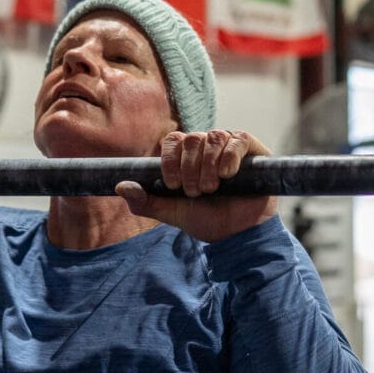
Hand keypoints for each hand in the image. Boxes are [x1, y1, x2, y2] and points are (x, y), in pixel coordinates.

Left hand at [115, 130, 277, 242]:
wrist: (237, 235)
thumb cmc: (205, 221)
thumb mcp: (171, 212)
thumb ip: (145, 201)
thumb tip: (119, 186)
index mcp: (187, 157)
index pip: (173, 141)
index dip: (170, 159)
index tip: (173, 185)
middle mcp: (208, 148)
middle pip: (192, 138)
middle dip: (189, 167)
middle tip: (194, 192)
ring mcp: (230, 147)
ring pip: (213, 137)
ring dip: (207, 165)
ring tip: (211, 189)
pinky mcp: (253, 152)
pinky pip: (238, 139)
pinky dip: (229, 155)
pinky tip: (227, 174)